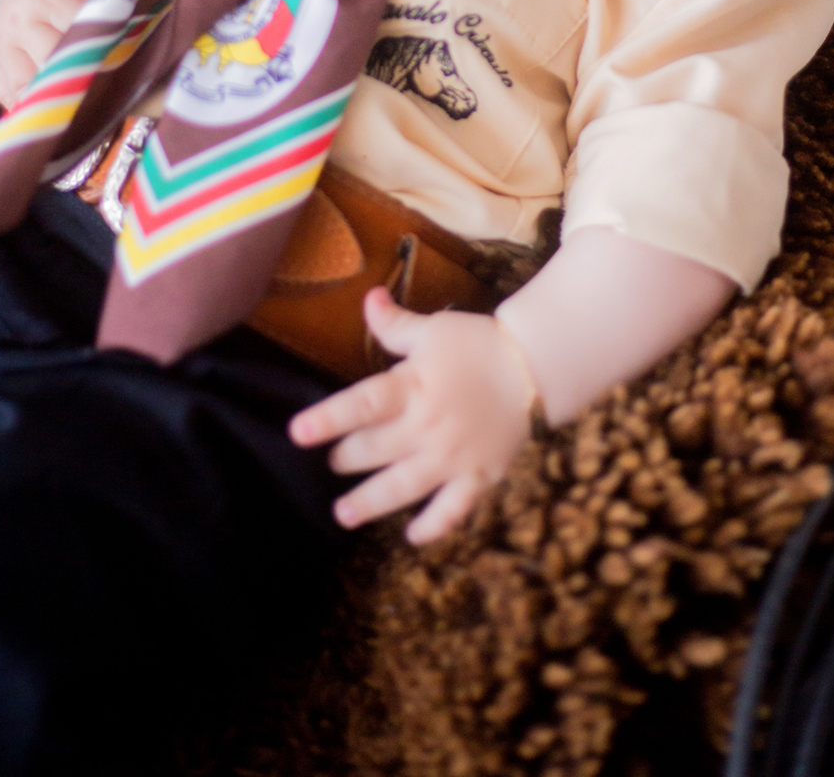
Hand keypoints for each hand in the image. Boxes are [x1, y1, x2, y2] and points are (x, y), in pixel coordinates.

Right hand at [0, 0, 120, 108]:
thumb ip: (132, 0)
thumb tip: (161, 36)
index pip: (80, 32)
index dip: (105, 55)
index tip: (129, 73)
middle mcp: (20, 17)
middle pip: (52, 65)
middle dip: (83, 83)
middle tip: (113, 101)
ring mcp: (1, 44)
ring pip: (28, 88)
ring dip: (58, 104)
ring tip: (88, 113)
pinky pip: (13, 100)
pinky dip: (38, 111)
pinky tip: (63, 116)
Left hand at [289, 288, 537, 543]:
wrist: (536, 366)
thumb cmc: (478, 344)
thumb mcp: (434, 328)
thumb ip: (394, 323)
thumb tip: (367, 297)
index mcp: (414, 386)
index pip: (362, 405)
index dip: (328, 419)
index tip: (297, 432)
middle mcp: (428, 425)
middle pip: (374, 450)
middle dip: (346, 458)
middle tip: (334, 462)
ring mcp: (453, 456)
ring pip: (403, 487)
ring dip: (370, 503)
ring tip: (344, 513)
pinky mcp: (478, 476)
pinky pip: (452, 510)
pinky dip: (433, 526)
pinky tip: (412, 536)